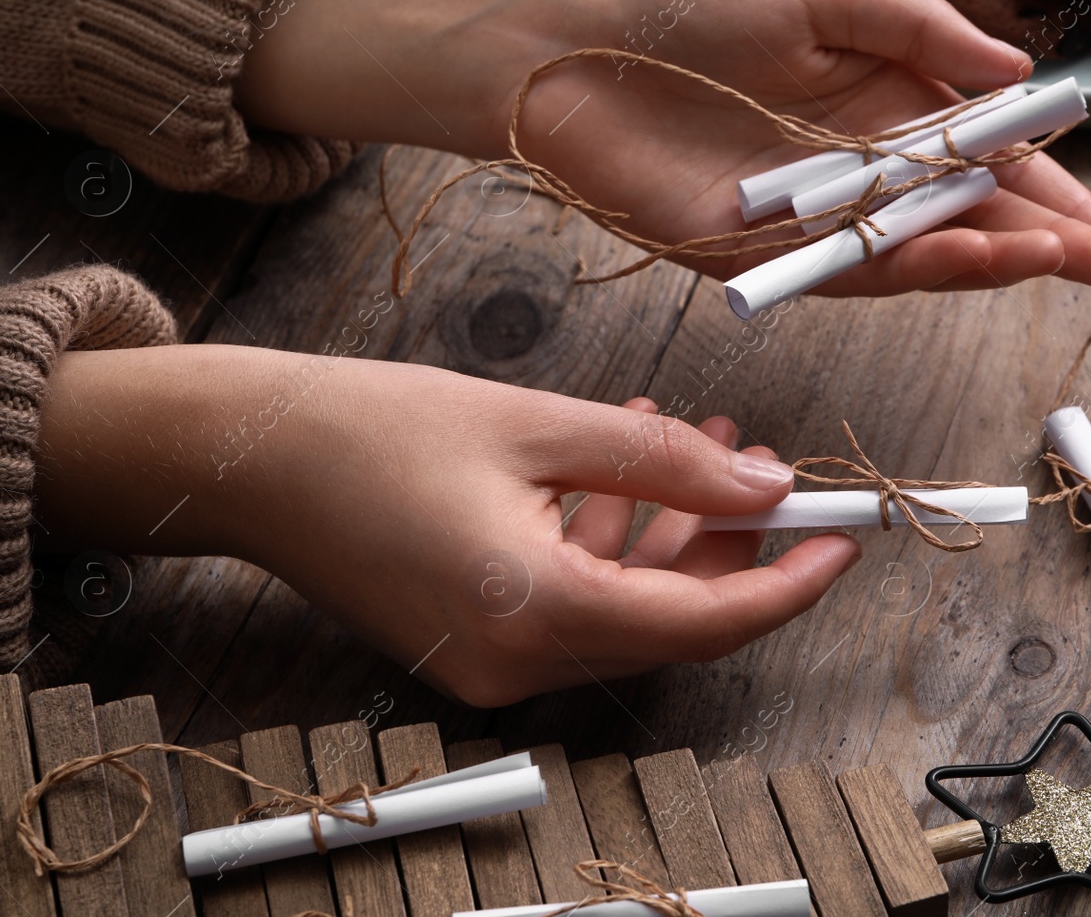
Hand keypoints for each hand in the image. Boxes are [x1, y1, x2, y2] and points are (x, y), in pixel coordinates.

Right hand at [33, 345, 860, 704]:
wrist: (247, 456)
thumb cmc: (375, 429)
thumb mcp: (541, 425)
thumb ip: (667, 462)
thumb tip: (765, 484)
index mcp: (538, 614)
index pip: (704, 624)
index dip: (786, 583)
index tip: (843, 539)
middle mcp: (518, 666)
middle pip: (670, 624)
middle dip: (724, 545)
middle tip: (752, 462)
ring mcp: (490, 667)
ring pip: (626, 614)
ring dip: (666, 534)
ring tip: (685, 437)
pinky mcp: (472, 646)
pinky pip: (575, 608)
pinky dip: (610, 546)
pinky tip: (617, 468)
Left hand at [234, 0, 1090, 294]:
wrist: (568, 43)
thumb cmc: (686, 3)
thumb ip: (922, 34)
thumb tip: (1020, 73)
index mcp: (880, 104)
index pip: (988, 159)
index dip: (1058, 191)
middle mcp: (856, 173)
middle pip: (972, 219)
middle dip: (1054, 242)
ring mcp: (811, 223)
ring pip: (923, 253)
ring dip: (1002, 258)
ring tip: (1076, 257)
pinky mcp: (760, 261)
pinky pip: (853, 271)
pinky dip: (921, 266)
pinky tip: (986, 255)